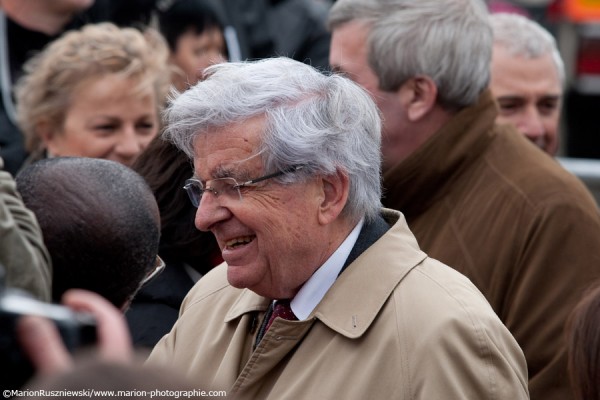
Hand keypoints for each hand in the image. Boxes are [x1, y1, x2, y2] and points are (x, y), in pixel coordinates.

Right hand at [16, 289, 133, 375]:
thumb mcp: (60, 375)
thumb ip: (47, 348)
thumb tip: (33, 321)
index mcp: (116, 353)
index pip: (110, 316)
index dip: (89, 302)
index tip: (69, 298)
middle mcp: (123, 361)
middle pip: (112, 329)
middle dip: (90, 316)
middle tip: (70, 313)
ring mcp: (120, 373)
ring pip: (109, 346)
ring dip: (91, 335)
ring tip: (71, 334)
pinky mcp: (112, 381)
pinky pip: (105, 361)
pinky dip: (90, 352)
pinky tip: (76, 361)